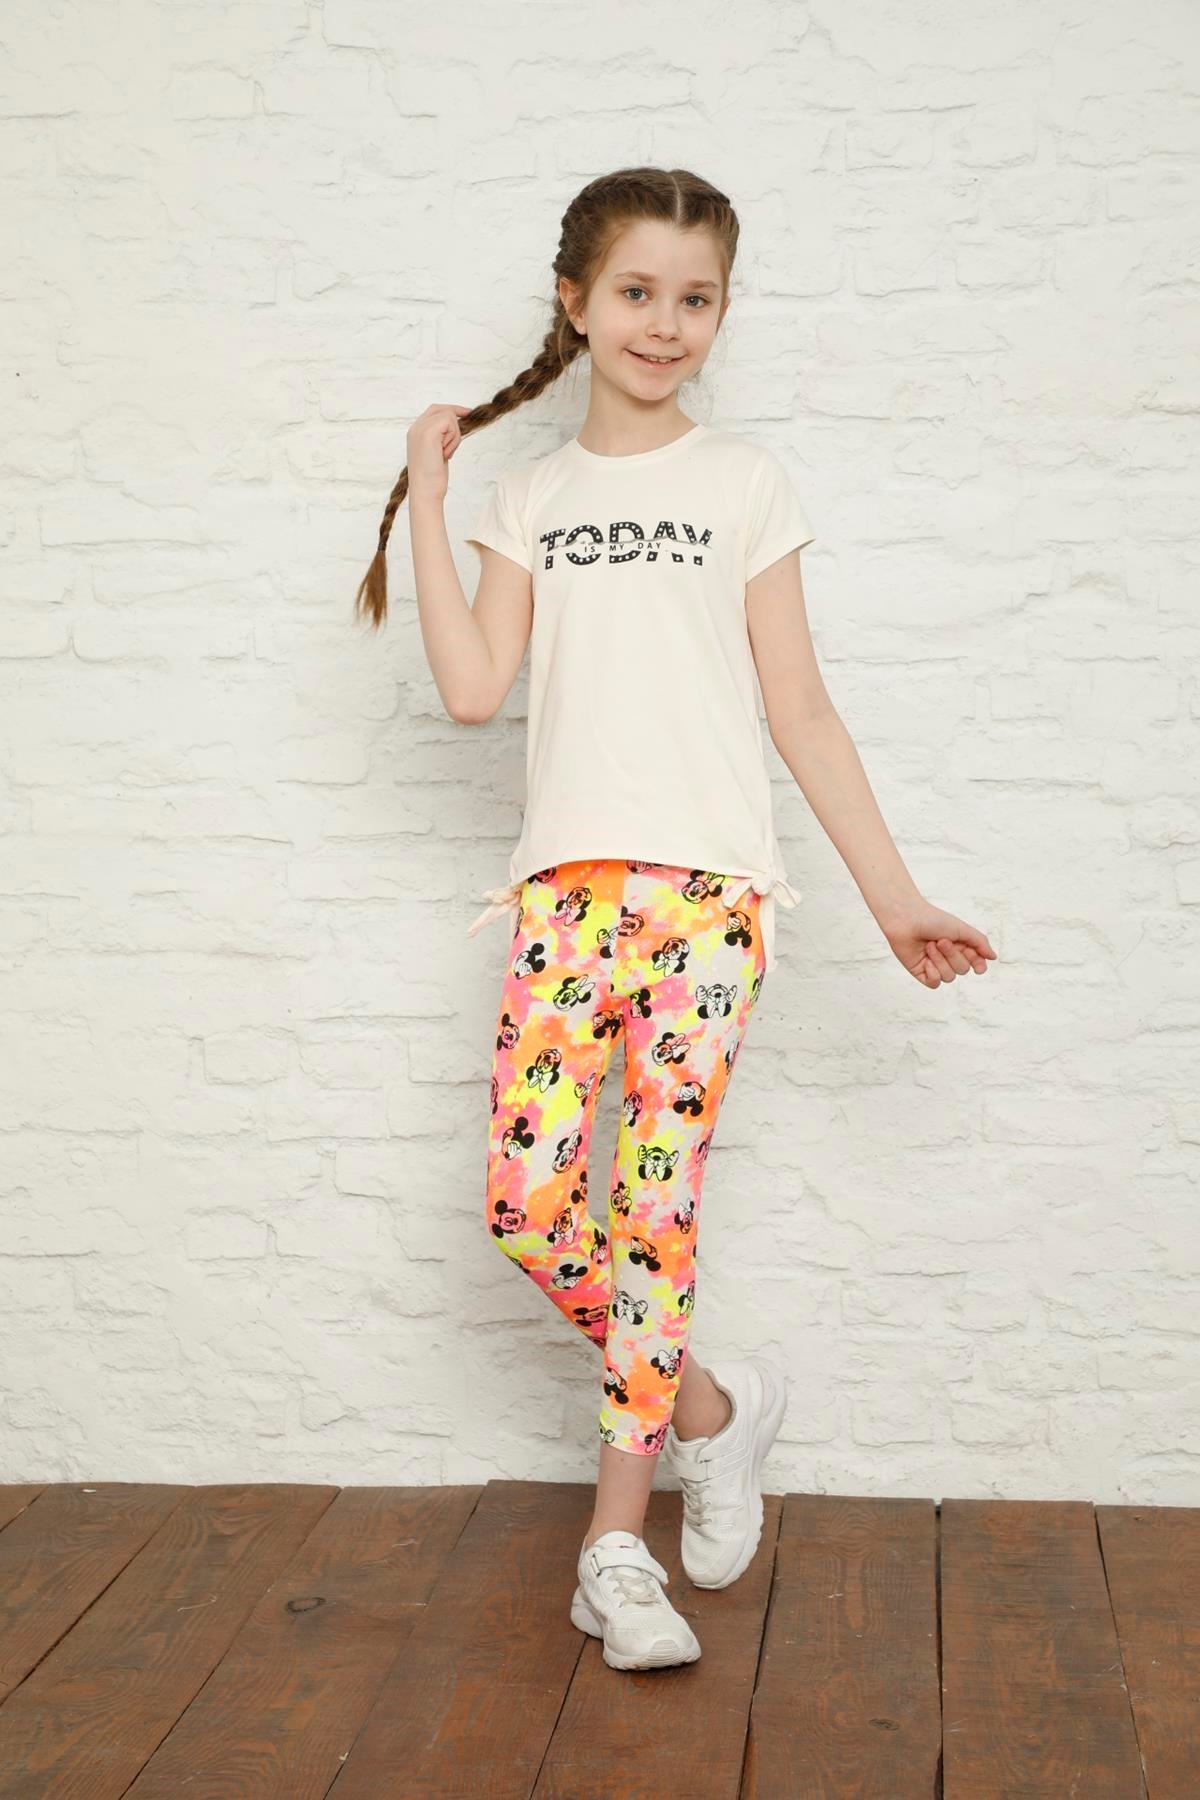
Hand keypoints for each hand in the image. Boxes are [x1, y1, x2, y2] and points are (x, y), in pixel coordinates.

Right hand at [405, 403, 473, 502]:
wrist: (425, 492)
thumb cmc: (431, 479)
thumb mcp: (436, 453)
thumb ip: (441, 439)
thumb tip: (456, 428)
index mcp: (415, 432)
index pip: (434, 411)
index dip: (451, 410)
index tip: (467, 413)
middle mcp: (416, 428)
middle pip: (441, 409)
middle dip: (456, 415)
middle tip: (469, 417)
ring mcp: (421, 429)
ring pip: (449, 416)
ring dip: (455, 436)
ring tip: (447, 454)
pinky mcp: (428, 432)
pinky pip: (450, 423)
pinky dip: (454, 438)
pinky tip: (446, 454)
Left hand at [879, 897, 996, 988]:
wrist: (906, 920)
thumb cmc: (933, 920)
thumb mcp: (962, 929)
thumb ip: (979, 943)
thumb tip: (993, 957)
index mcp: (961, 947)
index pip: (976, 964)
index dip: (977, 964)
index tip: (975, 959)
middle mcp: (949, 958)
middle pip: (962, 970)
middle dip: (952, 956)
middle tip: (940, 940)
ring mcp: (935, 966)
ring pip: (949, 977)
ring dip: (940, 960)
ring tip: (929, 945)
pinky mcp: (921, 973)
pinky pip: (934, 983)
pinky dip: (932, 973)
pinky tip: (925, 961)